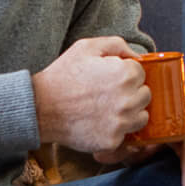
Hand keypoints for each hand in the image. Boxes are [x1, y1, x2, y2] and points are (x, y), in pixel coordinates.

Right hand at [31, 36, 146, 152]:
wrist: (39, 108)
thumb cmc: (62, 76)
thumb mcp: (87, 47)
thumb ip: (117, 45)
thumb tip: (137, 56)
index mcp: (125, 74)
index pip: (141, 72)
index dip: (125, 73)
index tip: (109, 78)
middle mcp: (128, 99)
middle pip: (145, 94)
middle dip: (131, 92)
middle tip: (108, 93)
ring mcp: (121, 122)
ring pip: (141, 116)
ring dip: (130, 112)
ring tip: (107, 108)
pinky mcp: (112, 140)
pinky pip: (126, 134)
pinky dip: (116, 130)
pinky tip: (99, 122)